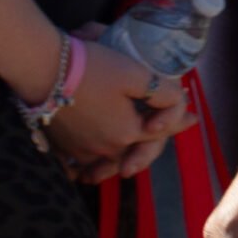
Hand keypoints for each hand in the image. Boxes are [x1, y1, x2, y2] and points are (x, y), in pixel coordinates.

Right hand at [42, 36, 193, 183]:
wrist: (44, 70)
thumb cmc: (92, 68)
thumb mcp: (136, 74)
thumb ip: (162, 93)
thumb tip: (180, 102)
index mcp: (127, 133)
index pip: (160, 131)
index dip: (178, 122)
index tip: (193, 118)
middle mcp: (105, 149)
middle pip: (134, 151)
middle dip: (151, 145)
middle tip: (163, 133)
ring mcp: (80, 152)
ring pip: (108, 162)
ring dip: (122, 160)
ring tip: (129, 160)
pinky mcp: (60, 148)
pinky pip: (79, 167)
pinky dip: (88, 168)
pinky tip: (90, 168)